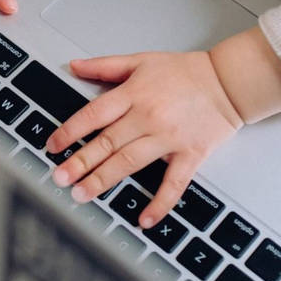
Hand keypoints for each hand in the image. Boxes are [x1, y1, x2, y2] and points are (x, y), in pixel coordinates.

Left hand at [45, 51, 243, 228]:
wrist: (228, 81)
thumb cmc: (186, 71)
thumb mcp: (141, 60)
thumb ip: (105, 65)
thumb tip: (74, 65)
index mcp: (134, 94)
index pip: (94, 114)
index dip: (70, 131)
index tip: (52, 146)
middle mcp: (148, 117)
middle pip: (107, 143)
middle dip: (80, 162)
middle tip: (59, 178)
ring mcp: (169, 138)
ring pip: (130, 163)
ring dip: (103, 180)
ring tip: (82, 194)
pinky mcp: (190, 155)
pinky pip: (173, 184)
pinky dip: (159, 203)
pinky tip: (144, 219)